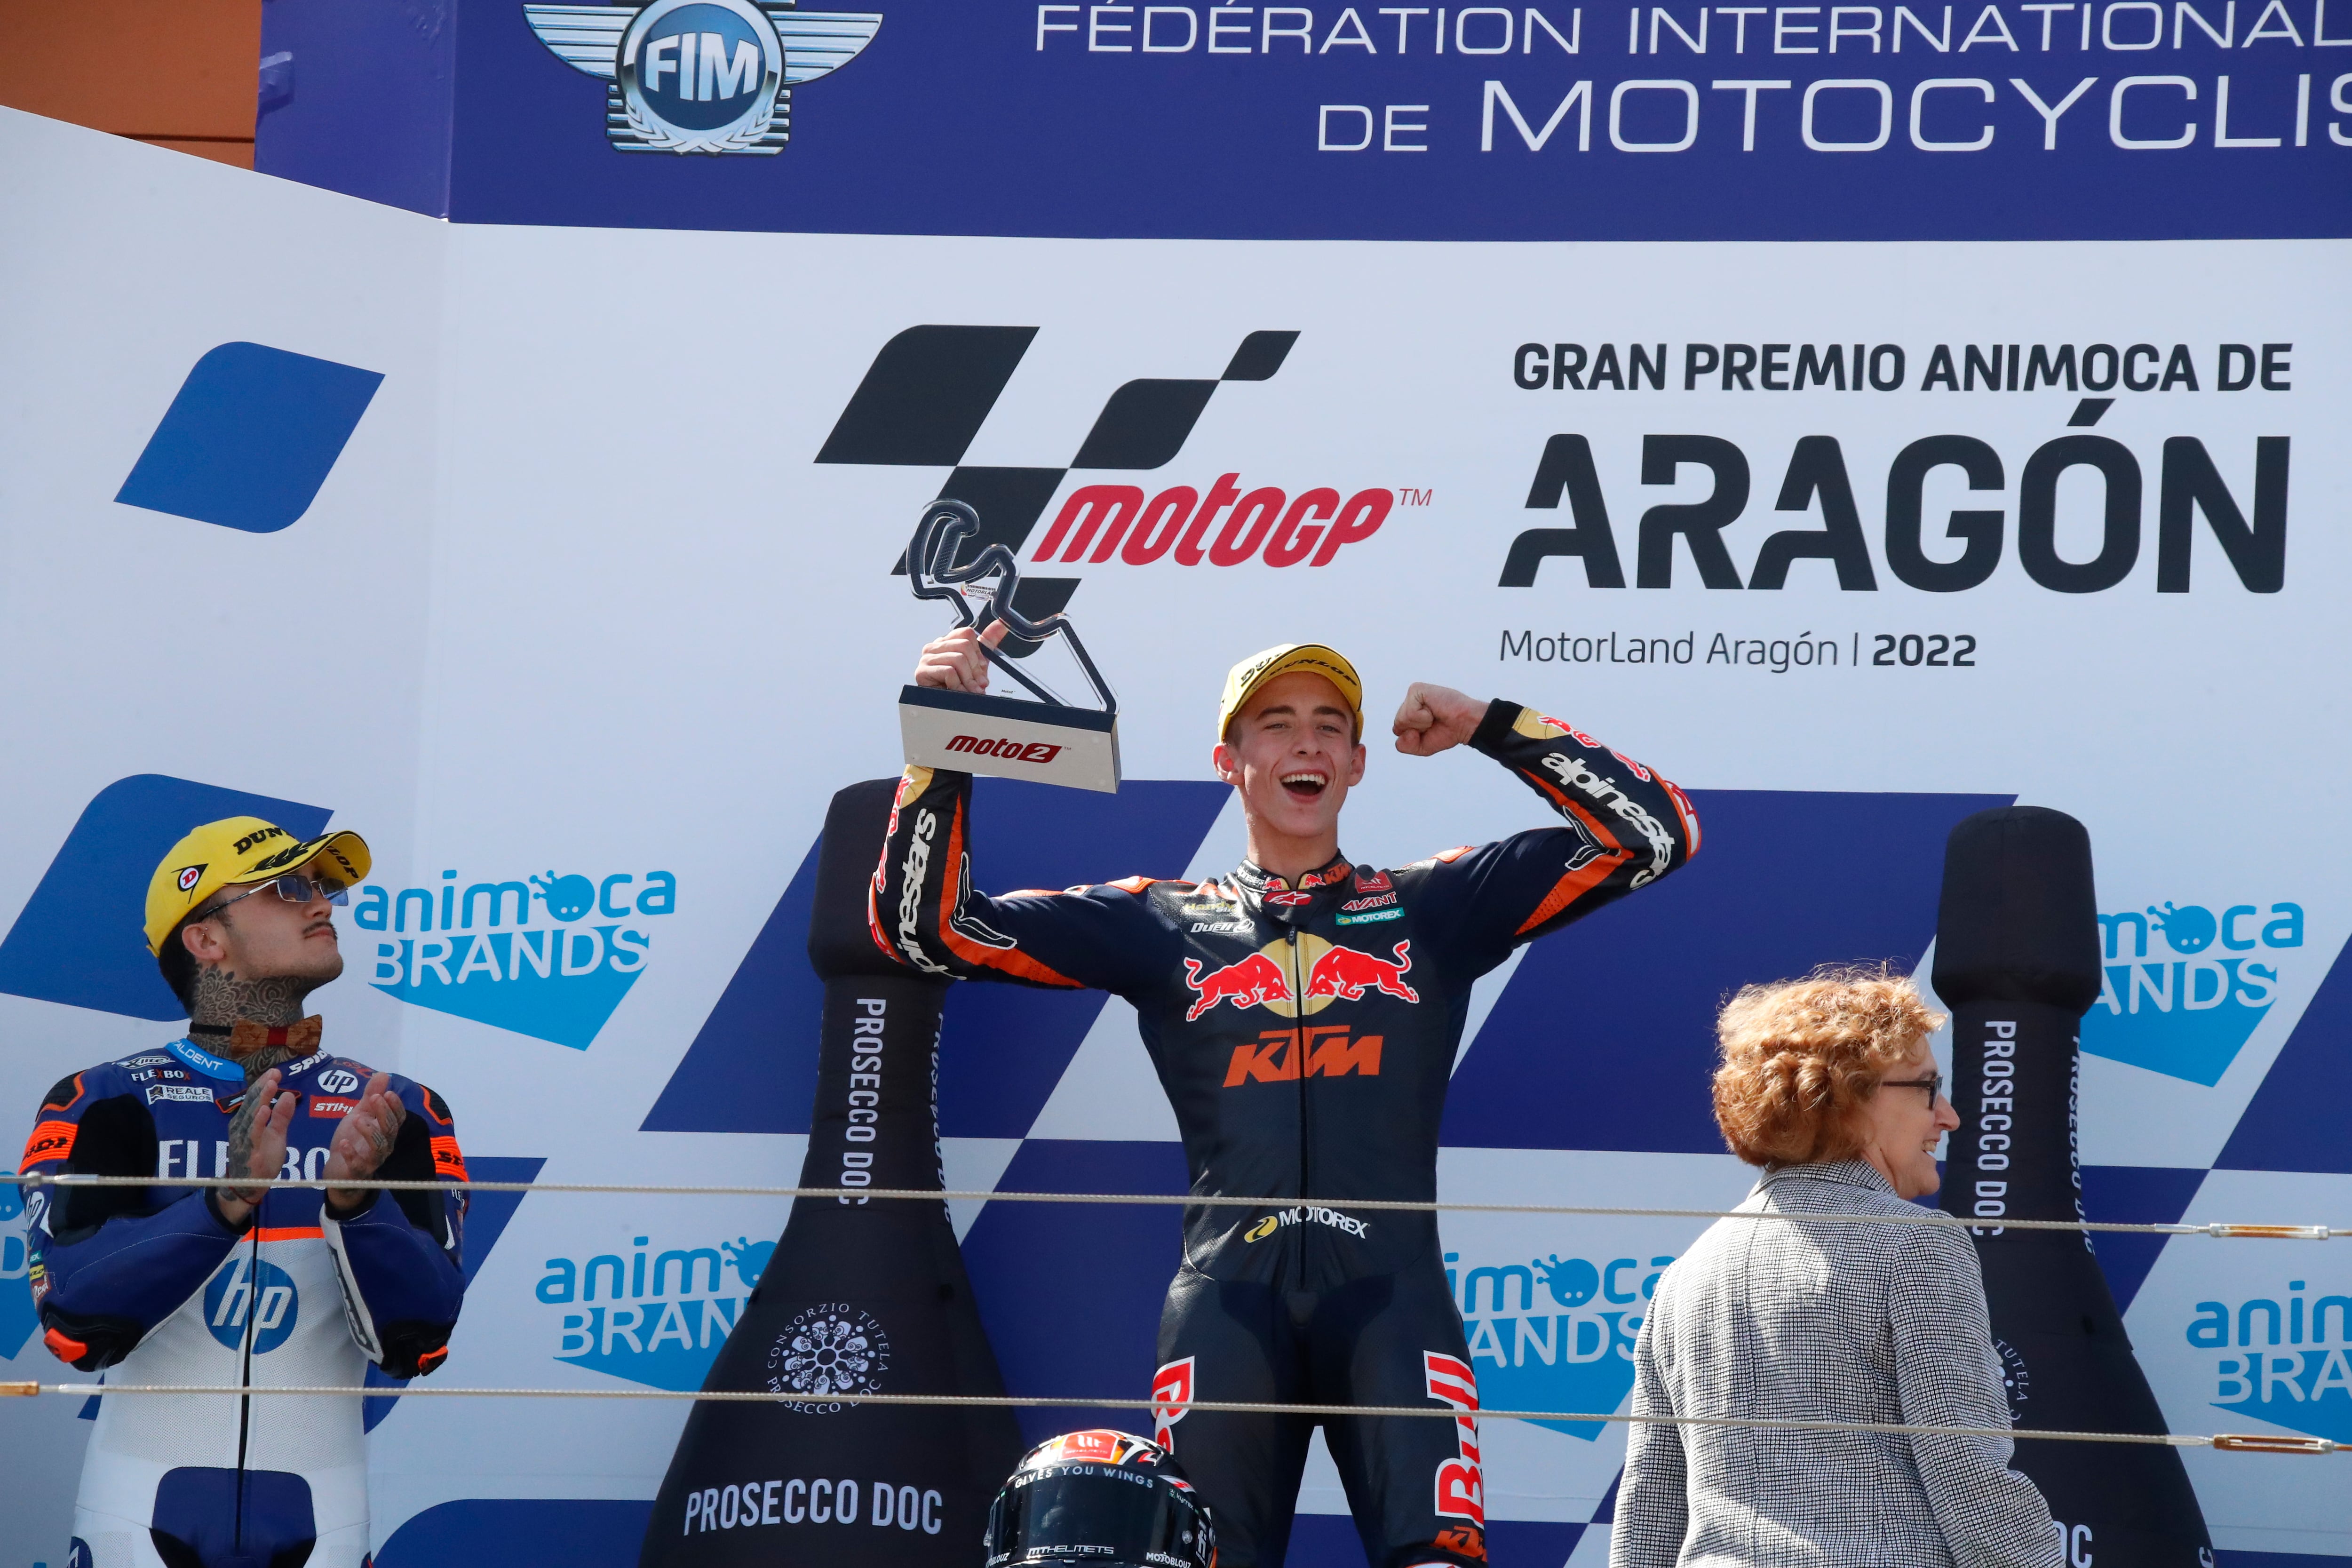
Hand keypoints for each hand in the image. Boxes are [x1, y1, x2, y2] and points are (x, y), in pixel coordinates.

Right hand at [216, 1070, 292, 1228]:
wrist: (250, 1184)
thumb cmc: (262, 1156)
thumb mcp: (277, 1134)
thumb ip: (282, 1115)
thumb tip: (287, 1094)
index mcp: (247, 1121)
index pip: (255, 1099)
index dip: (264, 1085)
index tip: (275, 1072)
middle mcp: (241, 1127)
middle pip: (252, 1103)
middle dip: (263, 1087)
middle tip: (274, 1073)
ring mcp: (243, 1139)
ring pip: (252, 1115)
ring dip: (261, 1099)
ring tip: (271, 1084)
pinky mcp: (248, 1151)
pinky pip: (253, 1134)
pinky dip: (257, 1122)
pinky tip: (264, 1110)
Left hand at [324, 1073, 405, 1212]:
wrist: (338, 1169)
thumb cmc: (353, 1140)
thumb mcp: (360, 1115)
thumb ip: (370, 1097)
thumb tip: (383, 1074)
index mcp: (387, 1131)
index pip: (399, 1118)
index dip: (395, 1106)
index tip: (387, 1092)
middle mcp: (385, 1146)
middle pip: (390, 1130)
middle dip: (384, 1113)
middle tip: (374, 1098)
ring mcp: (372, 1160)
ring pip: (378, 1147)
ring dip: (369, 1132)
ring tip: (357, 1119)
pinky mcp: (358, 1172)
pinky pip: (358, 1165)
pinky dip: (352, 1155)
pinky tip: (344, 1144)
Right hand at [912, 620, 1007, 692]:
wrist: (953, 710)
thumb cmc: (963, 687)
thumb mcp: (978, 664)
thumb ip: (988, 642)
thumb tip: (1001, 624)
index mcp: (947, 642)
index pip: (967, 633)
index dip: (978, 652)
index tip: (981, 668)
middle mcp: (934, 647)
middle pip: (964, 645)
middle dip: (975, 668)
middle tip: (978, 683)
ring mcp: (926, 658)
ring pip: (958, 659)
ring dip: (968, 679)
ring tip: (969, 690)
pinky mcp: (922, 672)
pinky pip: (949, 672)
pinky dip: (957, 685)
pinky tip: (957, 692)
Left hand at [1392, 683, 1486, 756]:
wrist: (1466, 723)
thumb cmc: (1447, 732)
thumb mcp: (1422, 746)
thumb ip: (1404, 745)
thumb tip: (1398, 731)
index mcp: (1408, 713)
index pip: (1397, 731)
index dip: (1414, 737)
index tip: (1431, 730)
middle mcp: (1408, 702)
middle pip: (1398, 725)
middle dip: (1417, 730)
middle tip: (1434, 722)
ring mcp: (1412, 694)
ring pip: (1402, 719)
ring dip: (1422, 723)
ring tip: (1435, 715)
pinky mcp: (1416, 689)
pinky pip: (1410, 713)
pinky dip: (1424, 717)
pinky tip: (1434, 709)